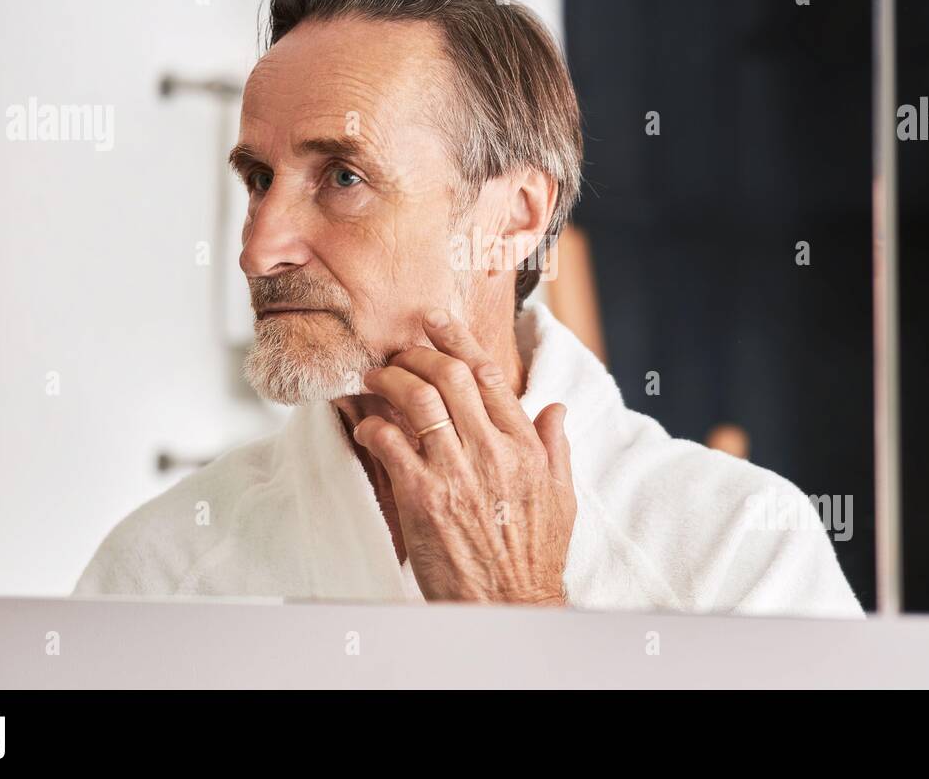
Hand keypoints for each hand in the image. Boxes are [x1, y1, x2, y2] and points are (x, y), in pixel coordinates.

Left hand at [354, 309, 575, 604]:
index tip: (436, 322)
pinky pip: (390, 442)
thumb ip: (555, 447)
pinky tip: (367, 428)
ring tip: (375, 379)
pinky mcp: (423, 497)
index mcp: (526, 447)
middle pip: (450, 376)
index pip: (489, 375)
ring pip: (418, 399)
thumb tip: (554, 408)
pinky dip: (372, 426)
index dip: (457, 340)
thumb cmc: (533, 555)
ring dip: (390, 380)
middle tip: (398, 351)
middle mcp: (493, 452)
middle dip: (416, 353)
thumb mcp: (561, 497)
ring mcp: (457, 473)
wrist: (508, 606)